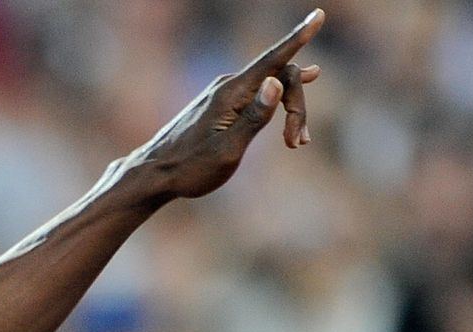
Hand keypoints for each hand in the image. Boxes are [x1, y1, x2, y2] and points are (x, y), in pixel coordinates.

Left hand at [127, 9, 324, 201]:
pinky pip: (259, 92)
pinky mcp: (221, 105)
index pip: (273, 59)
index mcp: (231, 93)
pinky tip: (300, 85)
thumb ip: (254, 117)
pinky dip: (279, 101)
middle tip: (297, 143)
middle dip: (297, 106)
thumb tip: (277, 82)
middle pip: (280, 77)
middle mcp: (228, 86)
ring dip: (289, 111)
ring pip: (271, 88)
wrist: (153, 175)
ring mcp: (224, 94)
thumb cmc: (189, 168)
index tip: (319, 15)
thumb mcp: (227, 149)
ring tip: (296, 143)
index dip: (299, 38)